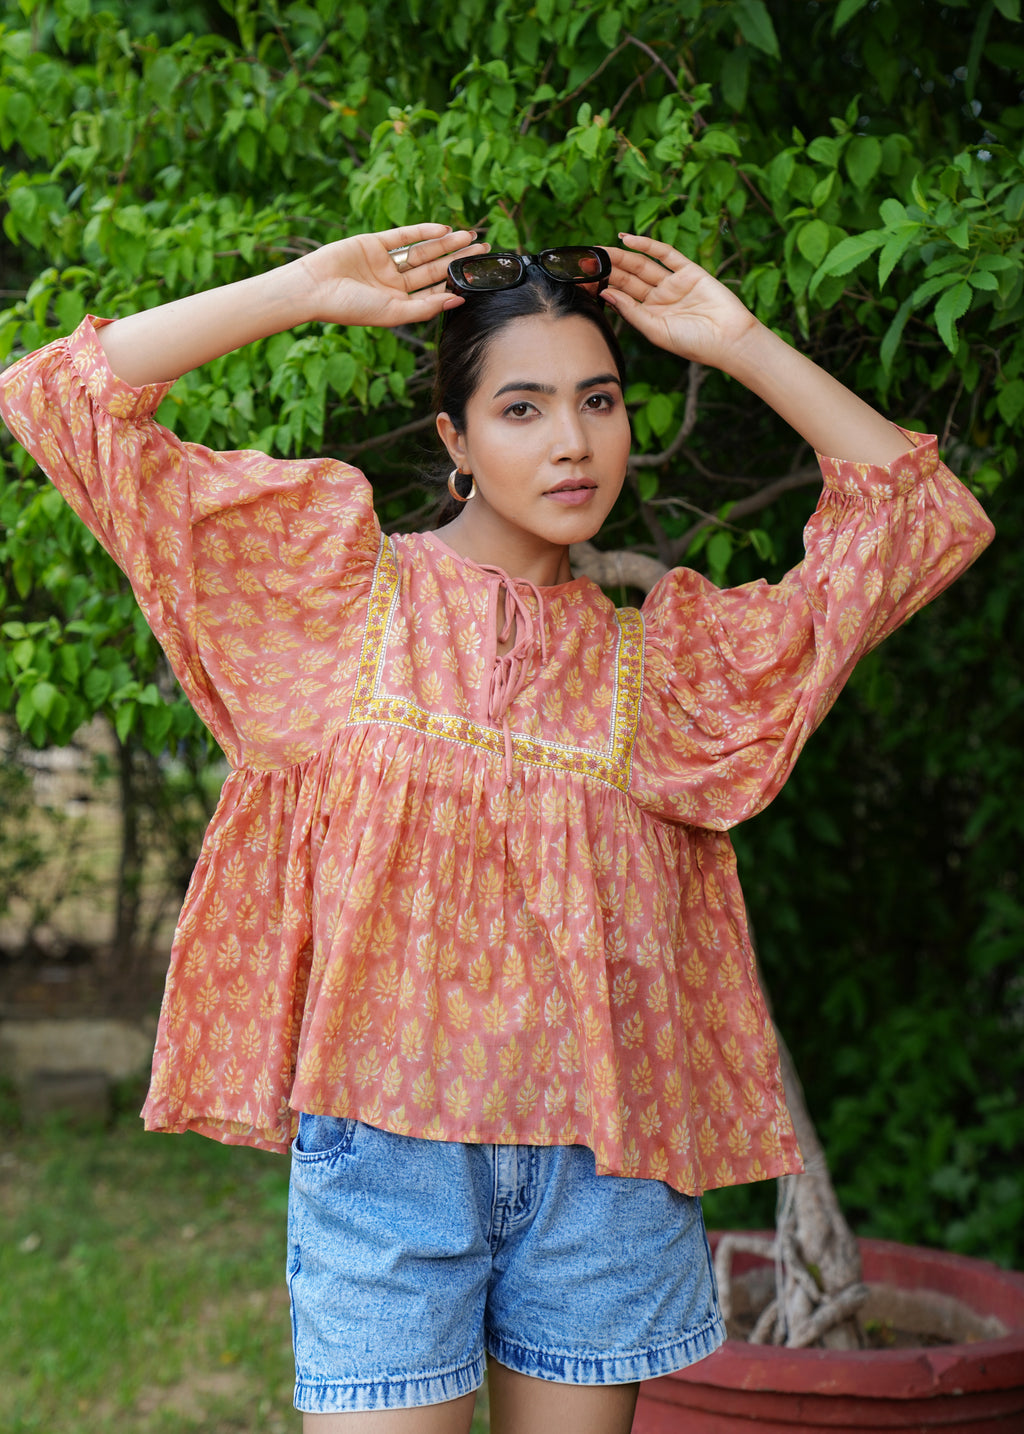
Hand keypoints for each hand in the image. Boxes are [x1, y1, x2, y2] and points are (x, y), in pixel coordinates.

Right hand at [297, 223, 488, 328]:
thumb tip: (458, 301)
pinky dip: (423, 231)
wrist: (315, 288)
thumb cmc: (350, 308)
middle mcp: (394, 284)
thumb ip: (426, 308)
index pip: (435, 292)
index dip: (457, 284)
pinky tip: (443, 230)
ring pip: (423, 251)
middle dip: (459, 260)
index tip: (480, 277)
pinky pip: (404, 236)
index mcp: (399, 304)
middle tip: (484, 251)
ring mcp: (385, 262)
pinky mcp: (374, 243)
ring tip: (470, 236)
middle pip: (434, 269)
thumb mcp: (393, 313)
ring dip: (446, 244)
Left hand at [602, 233, 759, 372]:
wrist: (728, 338)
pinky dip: (648, 245)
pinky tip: (628, 240)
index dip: (604, 286)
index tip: (584, 279)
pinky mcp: (689, 271)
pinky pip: (665, 254)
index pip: (622, 296)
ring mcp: (673, 283)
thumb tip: (606, 294)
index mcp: (649, 315)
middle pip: (629, 278)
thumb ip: (631, 312)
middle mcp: (659, 298)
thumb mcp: (655, 330)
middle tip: (588, 260)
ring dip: (623, 256)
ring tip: (602, 250)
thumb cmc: (693, 343)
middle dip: (609, 268)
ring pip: (643, 265)